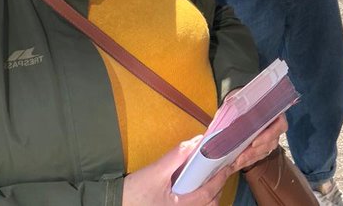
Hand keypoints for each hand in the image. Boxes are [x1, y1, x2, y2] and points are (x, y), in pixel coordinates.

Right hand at [120, 114, 288, 204]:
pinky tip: (192, 182)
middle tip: (222, 167)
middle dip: (217, 186)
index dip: (222, 176)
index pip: (210, 192)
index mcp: (183, 204)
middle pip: (209, 201)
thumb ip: (176, 156)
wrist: (113, 204)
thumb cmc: (133, 193)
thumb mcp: (155, 172)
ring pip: (201, 204)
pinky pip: (190, 203)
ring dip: (207, 191)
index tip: (230, 163)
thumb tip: (196, 141)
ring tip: (209, 173)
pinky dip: (196, 194)